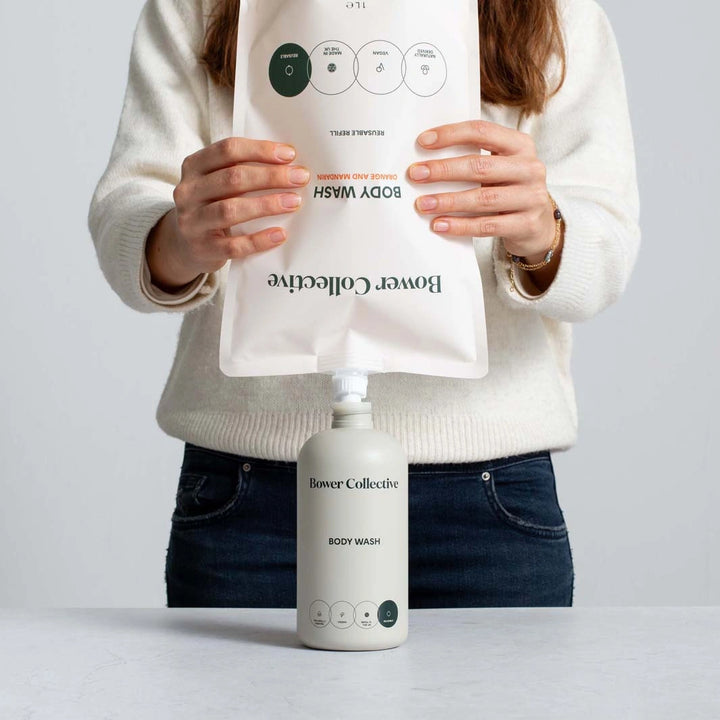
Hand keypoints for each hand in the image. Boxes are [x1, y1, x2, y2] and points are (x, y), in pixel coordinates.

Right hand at [146, 137, 309, 289]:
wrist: (185, 246)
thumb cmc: (211, 206)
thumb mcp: (216, 184)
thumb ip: (241, 172)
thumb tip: (289, 166)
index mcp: (194, 167)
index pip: (228, 150)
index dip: (260, 150)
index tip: (290, 155)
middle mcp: (188, 192)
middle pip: (232, 178)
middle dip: (271, 176)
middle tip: (300, 178)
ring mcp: (192, 222)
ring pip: (231, 210)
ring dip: (267, 205)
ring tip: (294, 202)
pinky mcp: (203, 249)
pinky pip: (234, 245)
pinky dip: (259, 240)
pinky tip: (280, 235)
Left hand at [407, 119, 557, 265]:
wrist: (539, 226)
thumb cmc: (509, 190)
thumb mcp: (499, 168)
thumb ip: (474, 159)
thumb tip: (427, 159)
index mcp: (520, 145)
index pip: (482, 132)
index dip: (451, 135)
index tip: (423, 142)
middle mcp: (529, 168)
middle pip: (480, 165)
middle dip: (443, 170)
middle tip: (416, 174)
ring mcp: (532, 197)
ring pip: (483, 198)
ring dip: (448, 201)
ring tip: (423, 204)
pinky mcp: (527, 224)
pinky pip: (487, 225)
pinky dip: (461, 226)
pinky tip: (440, 224)